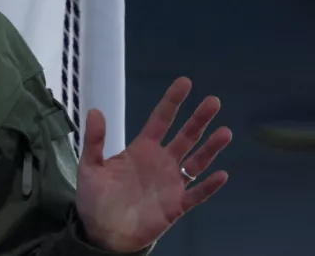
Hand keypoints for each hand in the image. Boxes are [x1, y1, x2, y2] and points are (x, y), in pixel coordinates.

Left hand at [75, 77, 231, 252]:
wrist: (102, 232)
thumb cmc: (95, 198)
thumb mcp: (90, 166)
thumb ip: (95, 140)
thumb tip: (95, 110)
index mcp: (141, 149)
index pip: (160, 120)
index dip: (172, 101)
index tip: (185, 82)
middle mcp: (161, 162)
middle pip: (185, 136)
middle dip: (199, 119)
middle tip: (213, 101)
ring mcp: (171, 183)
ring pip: (197, 161)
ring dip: (210, 148)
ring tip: (225, 132)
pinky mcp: (176, 205)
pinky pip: (197, 193)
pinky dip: (209, 185)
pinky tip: (221, 174)